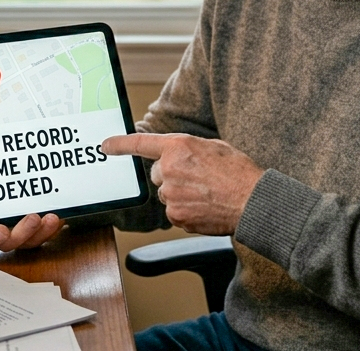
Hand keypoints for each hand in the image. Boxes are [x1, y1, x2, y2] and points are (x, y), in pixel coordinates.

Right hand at [0, 213, 63, 251]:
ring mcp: (19, 233)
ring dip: (40, 231)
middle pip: (7, 243)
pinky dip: (51, 228)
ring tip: (50, 218)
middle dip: (21, 232)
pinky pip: (44, 235)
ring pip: (28, 241)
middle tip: (32, 218)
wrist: (18, 174)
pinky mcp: (37, 231)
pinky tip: (57, 217)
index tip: (0, 230)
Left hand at [103, 133, 262, 235]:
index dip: (120, 144)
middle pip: (158, 174)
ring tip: (206, 193)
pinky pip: (175, 212)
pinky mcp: (176, 216)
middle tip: (198, 179)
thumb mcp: (213, 147)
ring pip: (167, 194)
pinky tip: (205, 206)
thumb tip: (177, 156)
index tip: (105, 146)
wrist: (253, 200)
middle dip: (173, 176)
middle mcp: (170, 169)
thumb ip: (187, 149)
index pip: (141, 144)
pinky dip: (187, 210)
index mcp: (179, 147)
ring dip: (181, 194)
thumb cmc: (239, 172)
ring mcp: (171, 195)